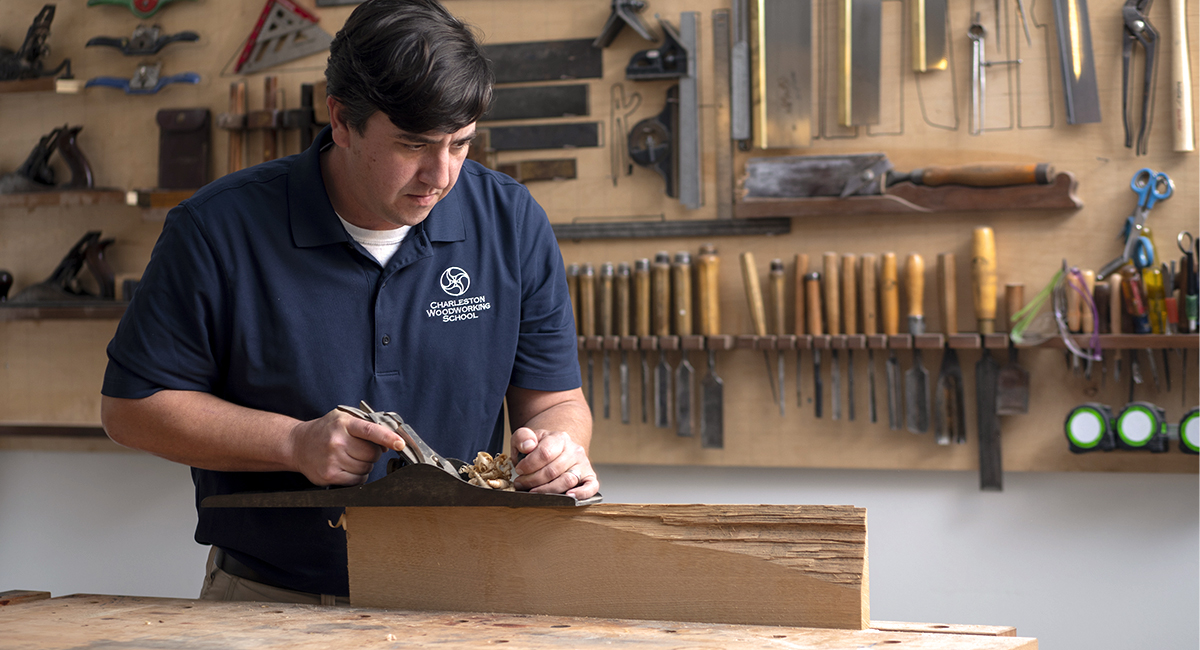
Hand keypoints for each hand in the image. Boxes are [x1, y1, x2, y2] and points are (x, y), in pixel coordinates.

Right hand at [289, 408, 405, 485]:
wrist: (298, 444)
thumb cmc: (325, 431)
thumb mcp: (344, 418)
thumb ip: (367, 425)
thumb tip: (390, 441)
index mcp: (343, 424)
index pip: (370, 431)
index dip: (387, 438)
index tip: (400, 443)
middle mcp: (337, 441)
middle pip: (372, 454)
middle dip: (373, 453)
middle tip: (361, 449)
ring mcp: (332, 460)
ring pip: (366, 468)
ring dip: (365, 465)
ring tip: (351, 457)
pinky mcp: (329, 476)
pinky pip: (356, 481)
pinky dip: (358, 476)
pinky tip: (347, 467)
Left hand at [510, 427, 598, 498]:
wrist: (556, 451)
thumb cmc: (539, 448)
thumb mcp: (526, 438)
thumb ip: (522, 437)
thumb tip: (528, 446)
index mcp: (559, 438)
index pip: (545, 453)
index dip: (528, 465)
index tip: (519, 470)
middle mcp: (574, 450)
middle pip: (553, 470)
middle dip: (533, 480)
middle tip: (521, 484)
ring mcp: (583, 464)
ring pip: (568, 480)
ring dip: (547, 490)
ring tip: (533, 491)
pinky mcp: (589, 477)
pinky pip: (591, 487)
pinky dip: (581, 494)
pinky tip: (568, 496)